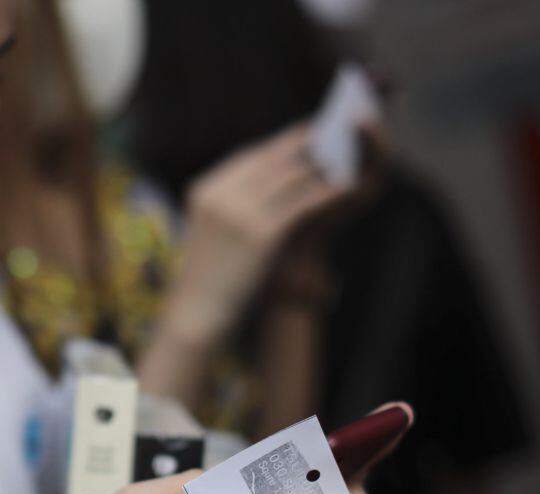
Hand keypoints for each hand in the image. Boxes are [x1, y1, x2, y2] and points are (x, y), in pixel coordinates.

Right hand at [171, 123, 356, 338]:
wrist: (196, 311)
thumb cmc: (205, 275)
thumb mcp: (208, 229)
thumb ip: (229, 202)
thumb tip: (268, 181)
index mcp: (204, 190)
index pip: (246, 156)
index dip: (277, 145)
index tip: (299, 136)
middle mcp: (222, 195)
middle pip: (270, 160)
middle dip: (302, 147)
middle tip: (329, 138)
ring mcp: (241, 213)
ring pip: (290, 177)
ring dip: (318, 167)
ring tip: (341, 162)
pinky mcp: (263, 234)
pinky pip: (302, 203)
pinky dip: (326, 193)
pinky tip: (342, 190)